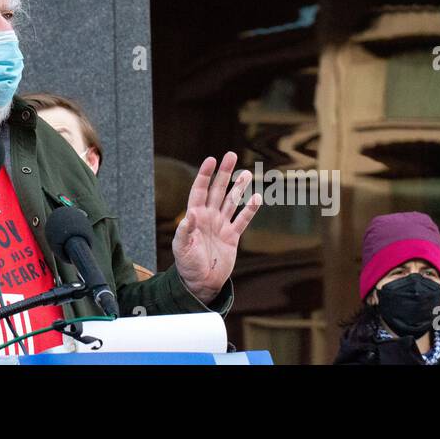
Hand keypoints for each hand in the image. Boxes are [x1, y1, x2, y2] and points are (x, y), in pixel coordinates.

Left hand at [171, 151, 260, 303]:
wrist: (201, 283)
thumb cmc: (187, 265)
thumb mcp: (182, 248)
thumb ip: (185, 231)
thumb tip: (189, 215)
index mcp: (195, 216)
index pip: (200, 190)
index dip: (205, 175)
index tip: (211, 159)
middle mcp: (208, 217)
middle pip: (217, 190)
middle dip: (224, 173)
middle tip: (231, 155)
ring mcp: (221, 225)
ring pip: (232, 201)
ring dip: (239, 187)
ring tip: (247, 173)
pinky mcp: (232, 236)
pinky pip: (242, 220)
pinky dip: (250, 210)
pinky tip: (257, 198)